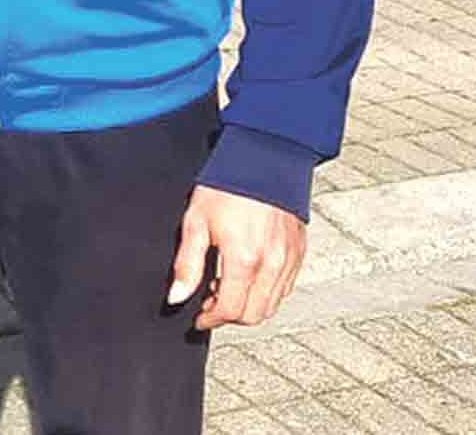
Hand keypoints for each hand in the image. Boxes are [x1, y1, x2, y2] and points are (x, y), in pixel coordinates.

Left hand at [167, 184, 304, 327]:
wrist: (263, 156)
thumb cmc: (228, 184)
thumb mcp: (196, 220)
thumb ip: (187, 264)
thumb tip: (176, 297)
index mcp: (244, 259)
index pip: (229, 310)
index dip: (210, 319)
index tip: (199, 317)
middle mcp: (271, 265)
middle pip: (253, 315)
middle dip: (229, 316)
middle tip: (211, 302)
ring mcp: (288, 260)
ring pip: (271, 305)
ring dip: (249, 306)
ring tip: (228, 286)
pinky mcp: (299, 252)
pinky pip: (285, 288)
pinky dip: (267, 293)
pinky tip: (250, 275)